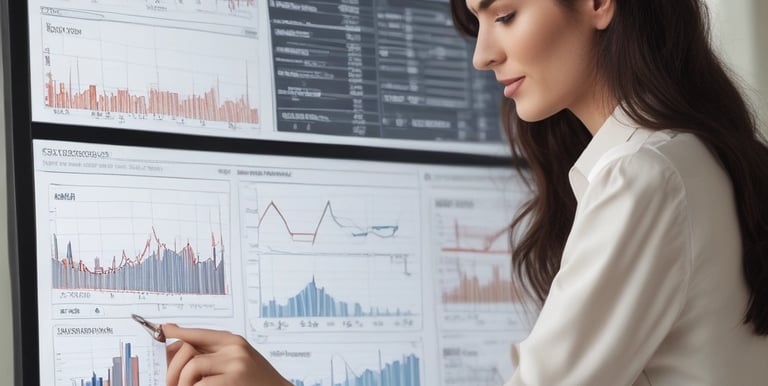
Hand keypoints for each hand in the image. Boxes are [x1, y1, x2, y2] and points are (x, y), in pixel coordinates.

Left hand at [163, 324, 291, 385]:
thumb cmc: (258, 382)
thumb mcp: (240, 361)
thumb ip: (215, 354)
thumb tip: (180, 346)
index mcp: (234, 341)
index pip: (199, 332)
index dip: (178, 331)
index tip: (163, 329)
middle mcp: (234, 348)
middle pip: (188, 350)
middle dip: (172, 370)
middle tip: (170, 384)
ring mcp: (234, 364)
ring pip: (191, 369)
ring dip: (182, 384)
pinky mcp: (233, 380)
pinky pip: (199, 385)